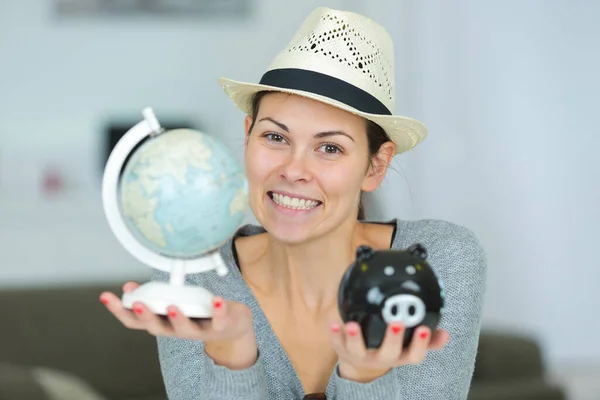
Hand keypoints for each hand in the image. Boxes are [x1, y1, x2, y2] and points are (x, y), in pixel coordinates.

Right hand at [99, 281, 253, 342]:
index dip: (119, 310)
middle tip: (137, 304)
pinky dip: (217, 311)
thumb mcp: (173, 303)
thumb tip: (129, 287)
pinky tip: (216, 300)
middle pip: (157, 328)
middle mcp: (177, 330)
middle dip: (146, 316)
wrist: (232, 326)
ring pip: (185, 329)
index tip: (106, 296)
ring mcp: (198, 331)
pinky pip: (218, 321)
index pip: (135, 321)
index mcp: (163, 323)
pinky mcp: (220, 326)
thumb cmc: (199, 312)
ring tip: (171, 306)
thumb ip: (153, 296)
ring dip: (177, 318)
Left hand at [329, 321, 449, 381]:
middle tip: (397, 322)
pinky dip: (335, 334)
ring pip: (358, 350)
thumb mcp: (408, 347)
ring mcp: (361, 355)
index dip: (421, 344)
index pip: (414, 356)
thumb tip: (445, 333)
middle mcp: (382, 358)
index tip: (425, 329)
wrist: (360, 364)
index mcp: (400, 356)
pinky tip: (334, 323)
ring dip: (356, 338)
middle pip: (389, 353)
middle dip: (393, 339)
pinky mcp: (344, 350)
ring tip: (353, 325)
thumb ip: (427, 340)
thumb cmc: (388, 347)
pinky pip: (338, 343)